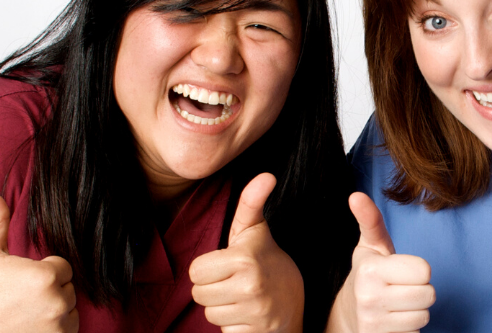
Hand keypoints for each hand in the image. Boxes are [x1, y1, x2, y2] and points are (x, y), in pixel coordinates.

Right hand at [0, 189, 77, 331]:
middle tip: (18, 297)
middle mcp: (56, 302)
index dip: (41, 270)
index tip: (19, 280)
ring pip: (70, 308)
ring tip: (23, 310)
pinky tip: (30, 324)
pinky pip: (69, 328)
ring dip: (54, 308)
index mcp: (44, 276)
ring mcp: (58, 326)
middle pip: (67, 287)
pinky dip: (56, 327)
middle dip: (48, 289)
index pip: (62, 266)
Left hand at [190, 173, 304, 332]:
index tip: (228, 266)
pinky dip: (233, 325)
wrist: (296, 301)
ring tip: (240, 297)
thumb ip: (252, 202)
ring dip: (222, 308)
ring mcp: (254, 312)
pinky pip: (224, 331)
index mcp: (244, 259)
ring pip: (209, 314)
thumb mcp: (255, 231)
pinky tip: (246, 314)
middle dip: (213, 289)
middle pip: (198, 294)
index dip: (209, 269)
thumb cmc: (268, 262)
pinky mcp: (255, 332)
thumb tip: (266, 175)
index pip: (196, 271)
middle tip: (234, 282)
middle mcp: (250, 286)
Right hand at [333, 192, 433, 332]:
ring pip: (424, 317)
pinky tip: (394, 321)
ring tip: (397, 304)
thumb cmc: (368, 274)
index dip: (418, 270)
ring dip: (416, 311)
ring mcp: (374, 324)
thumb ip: (370, 221)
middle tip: (401, 288)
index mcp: (370, 271)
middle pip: (428, 295)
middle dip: (420, 291)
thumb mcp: (370, 246)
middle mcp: (370, 299)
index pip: (424, 271)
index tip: (402, 271)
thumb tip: (356, 195)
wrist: (348, 315)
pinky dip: (409, 329)